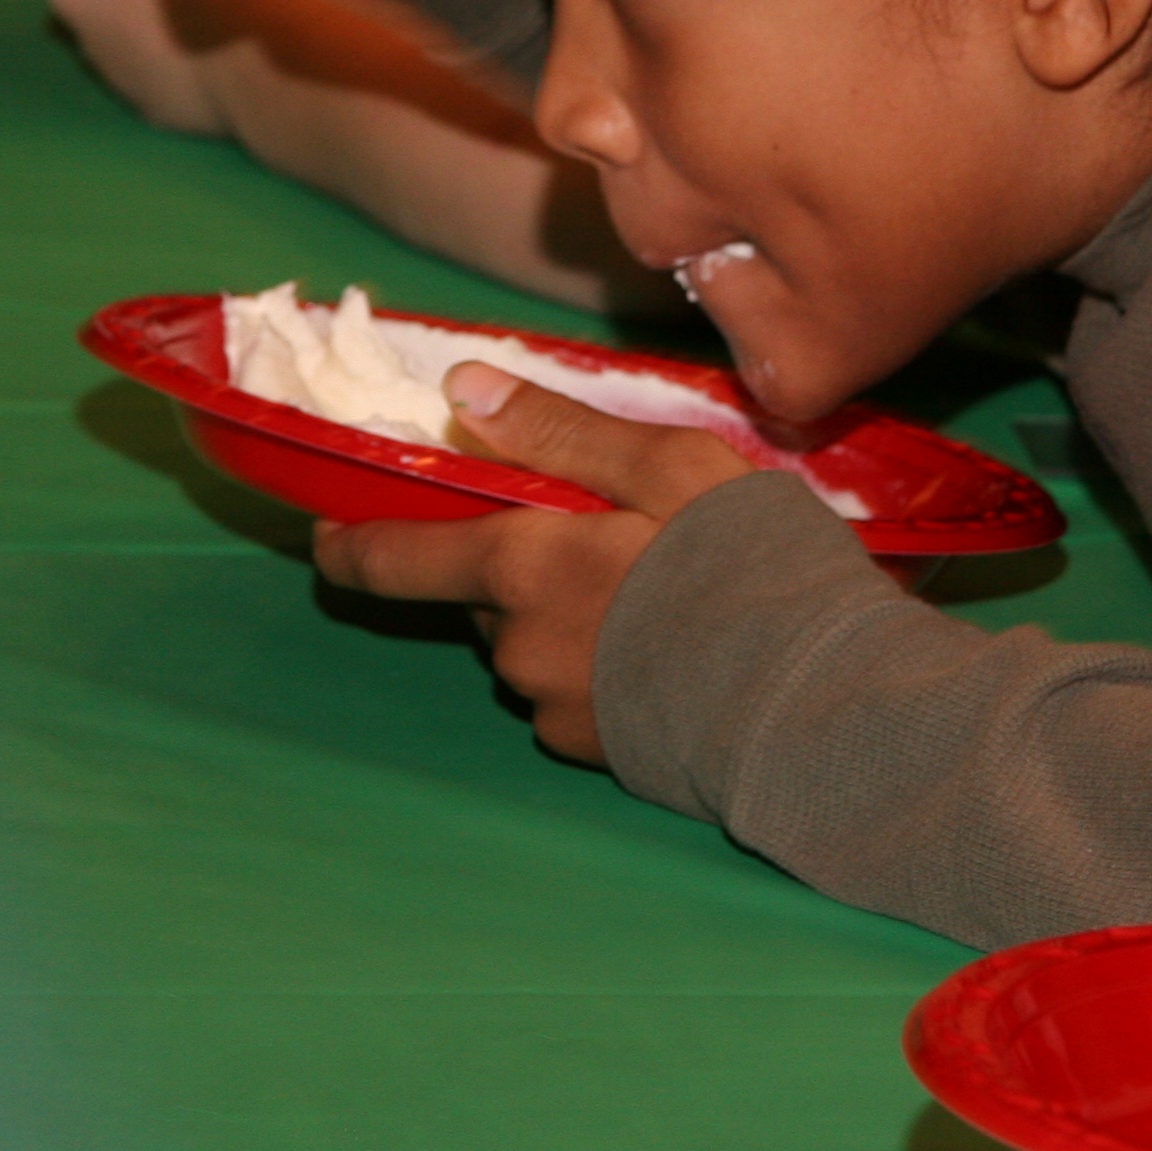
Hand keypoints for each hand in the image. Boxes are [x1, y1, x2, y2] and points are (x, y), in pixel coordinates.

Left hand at [305, 365, 752, 760]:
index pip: (396, 560)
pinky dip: (603, 669)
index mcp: (520, 567)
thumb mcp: (670, 466)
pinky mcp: (602, 758)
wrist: (823, 708)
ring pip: (530, 648)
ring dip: (564, 618)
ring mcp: (556, 710)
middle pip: (481, 598)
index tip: (327, 536)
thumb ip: (561, 432)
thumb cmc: (752, 568)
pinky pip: (573, 699)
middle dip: (515, 567)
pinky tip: (674, 652)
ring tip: (658, 593)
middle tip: (596, 536)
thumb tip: (464, 392)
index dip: (352, 546)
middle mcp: (517, 646)